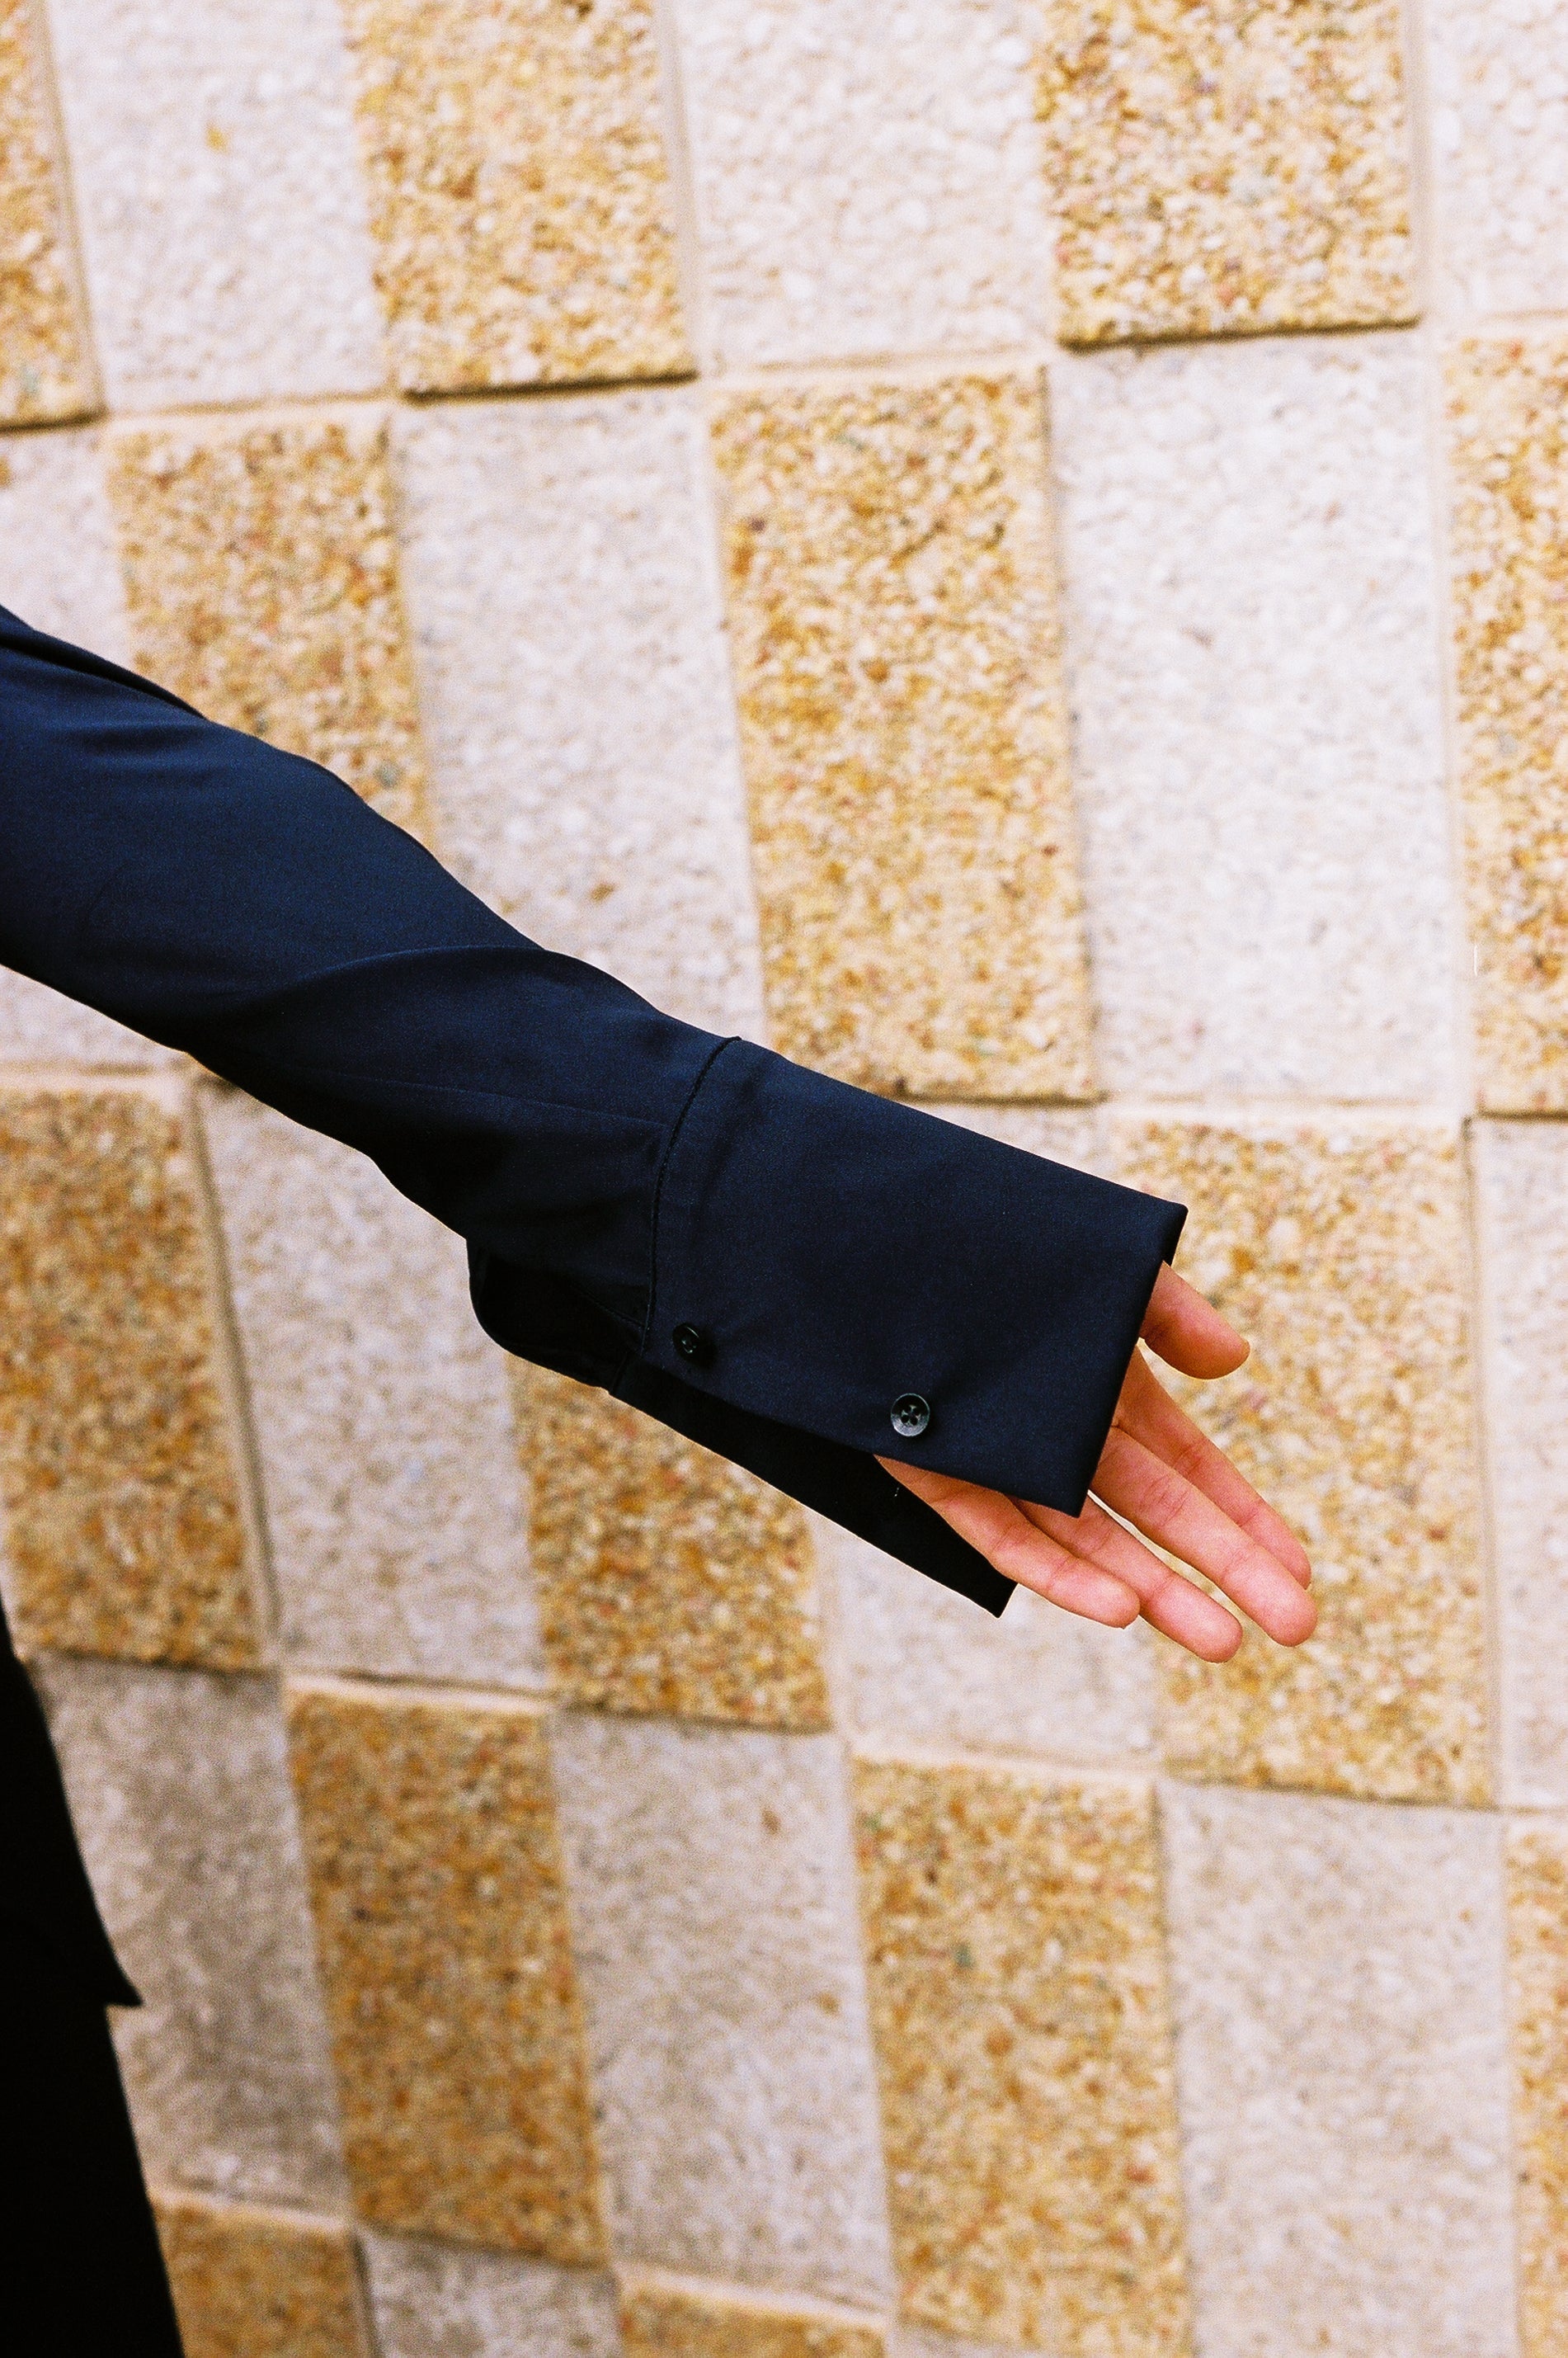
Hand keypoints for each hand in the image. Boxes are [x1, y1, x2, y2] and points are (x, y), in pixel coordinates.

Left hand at [877, 1264, 1313, 1661]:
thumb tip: (1233, 1361)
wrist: (867, 1239)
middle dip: (1228, 1571)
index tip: (1299, 1568)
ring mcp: (1004, 1461)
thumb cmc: (991, 1242)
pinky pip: (1005, 1537)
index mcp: (1104, 1389)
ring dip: (1157, 1591)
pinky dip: (1060, 1575)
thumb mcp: (1097, 1267)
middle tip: (1299, 1625)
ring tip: (1224, 1641)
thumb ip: (1165, 1308)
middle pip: (1159, 1516)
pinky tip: (1121, 1608)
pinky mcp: (941, 1473)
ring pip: (1091, 1543)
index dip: (1244, 1518)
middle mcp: (1062, 1436)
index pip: (1190, 1469)